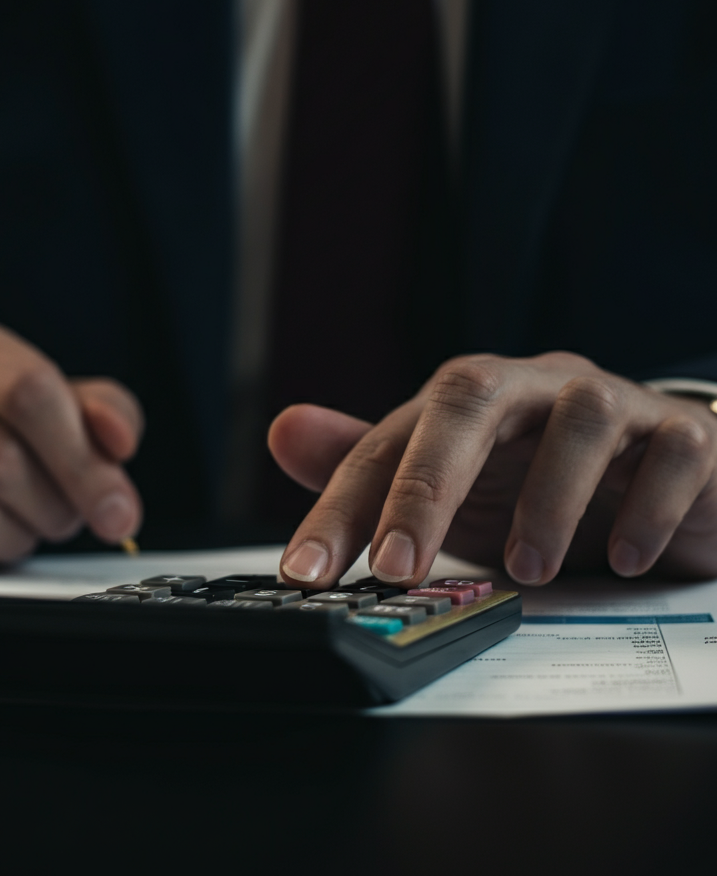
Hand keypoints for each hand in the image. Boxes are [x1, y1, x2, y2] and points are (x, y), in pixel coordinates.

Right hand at [0, 312, 143, 581]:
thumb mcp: (55, 401)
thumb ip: (102, 411)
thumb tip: (118, 442)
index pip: (28, 391)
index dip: (83, 458)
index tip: (118, 507)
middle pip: (2, 459)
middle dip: (56, 505)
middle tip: (70, 517)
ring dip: (21, 537)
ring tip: (29, 525)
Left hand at [273, 352, 716, 588]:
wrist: (662, 475)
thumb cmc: (539, 478)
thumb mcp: (450, 484)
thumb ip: (372, 466)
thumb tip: (283, 433)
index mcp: (466, 402)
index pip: (389, 442)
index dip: (341, 505)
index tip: (306, 573)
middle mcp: (532, 387)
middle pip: (471, 400)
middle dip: (425, 485)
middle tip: (397, 567)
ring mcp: (611, 403)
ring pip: (579, 417)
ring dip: (547, 499)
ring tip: (528, 572)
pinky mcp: (683, 436)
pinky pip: (672, 453)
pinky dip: (645, 506)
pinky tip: (625, 560)